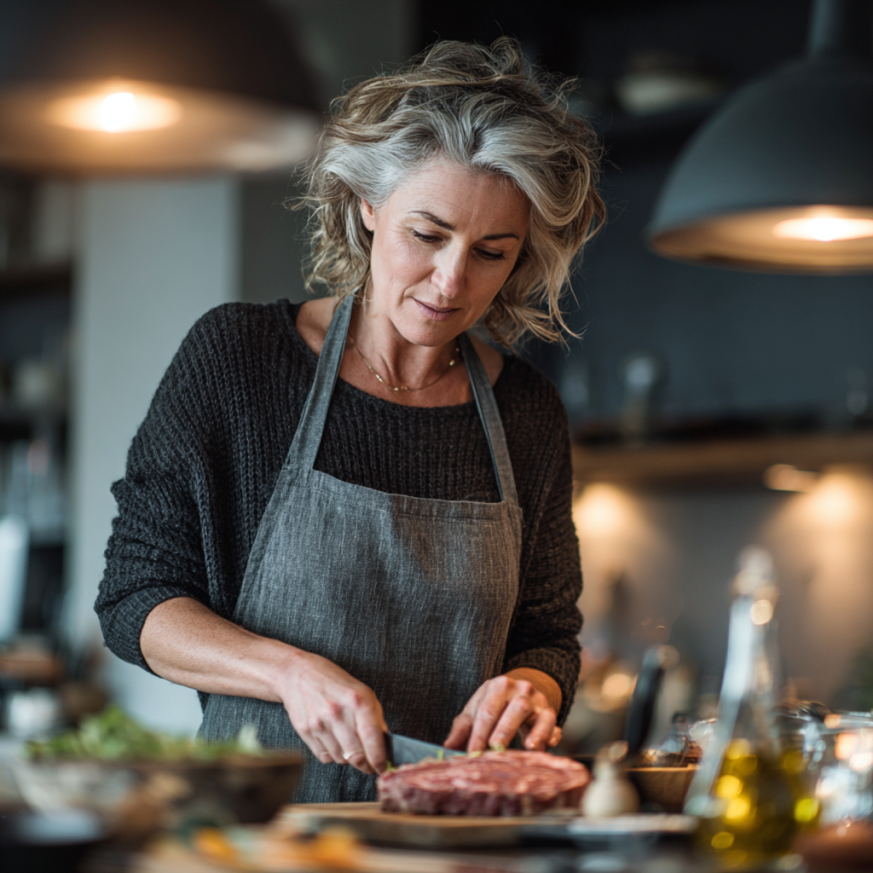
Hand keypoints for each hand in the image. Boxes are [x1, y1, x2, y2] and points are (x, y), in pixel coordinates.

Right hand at [277, 650, 386, 774]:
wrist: (298, 674)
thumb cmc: (334, 682)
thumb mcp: (362, 691)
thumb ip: (375, 717)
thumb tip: (384, 744)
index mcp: (357, 700)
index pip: (373, 738)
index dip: (380, 759)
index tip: (382, 768)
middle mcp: (338, 712)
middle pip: (357, 755)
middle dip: (366, 765)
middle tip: (369, 765)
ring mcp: (320, 723)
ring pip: (341, 759)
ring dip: (348, 758)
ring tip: (348, 744)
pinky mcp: (305, 731)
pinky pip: (325, 757)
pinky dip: (332, 754)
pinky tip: (333, 740)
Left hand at [444, 671, 561, 752]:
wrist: (520, 690)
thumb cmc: (493, 703)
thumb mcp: (476, 710)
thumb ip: (462, 728)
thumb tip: (447, 749)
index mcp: (498, 686)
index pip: (488, 710)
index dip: (479, 733)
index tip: (472, 753)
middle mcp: (521, 690)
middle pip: (515, 708)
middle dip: (506, 729)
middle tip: (496, 747)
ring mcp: (538, 701)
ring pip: (540, 714)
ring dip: (536, 731)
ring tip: (529, 746)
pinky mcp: (550, 713)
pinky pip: (554, 724)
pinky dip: (551, 736)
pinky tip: (545, 747)